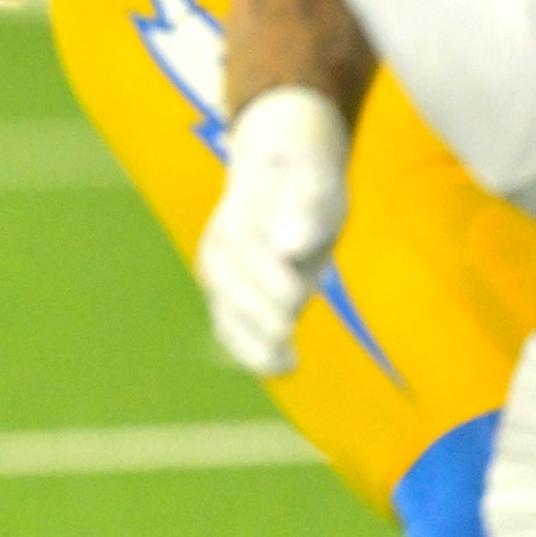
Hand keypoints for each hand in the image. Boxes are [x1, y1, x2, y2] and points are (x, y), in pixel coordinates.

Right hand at [199, 87, 350, 377]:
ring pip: (225, 306)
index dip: (267, 273)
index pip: (245, 244)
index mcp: (238, 208)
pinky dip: (248, 348)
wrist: (280, 169)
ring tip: (282, 363)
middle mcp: (220, 241)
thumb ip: (304, 208)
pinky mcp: (231, 293)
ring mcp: (222, 269)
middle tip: (288, 333)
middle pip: (231, 280)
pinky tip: (279, 367)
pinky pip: (230, 324)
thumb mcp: (316, 179)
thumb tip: (291, 246)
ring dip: (249, 337)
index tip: (296, 299)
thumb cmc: (305, 174)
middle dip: (258, 309)